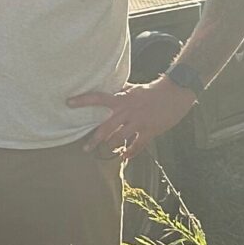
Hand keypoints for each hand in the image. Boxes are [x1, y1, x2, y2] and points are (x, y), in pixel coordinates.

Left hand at [70, 78, 198, 159]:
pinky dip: (130, 153)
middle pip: (106, 127)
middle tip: (85, 148)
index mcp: (122, 99)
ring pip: (119, 138)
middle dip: (94, 139)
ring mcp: (138, 122)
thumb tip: (107, 88)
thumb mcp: (133, 88)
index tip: (68, 103)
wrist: (175, 93)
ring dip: (111, 146)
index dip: (83, 100)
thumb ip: (120, 91)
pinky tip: (124, 156)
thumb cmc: (153, 90)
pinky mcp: (150, 130)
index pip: (98, 98)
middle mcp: (127, 111)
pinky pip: (137, 146)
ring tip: (105, 151)